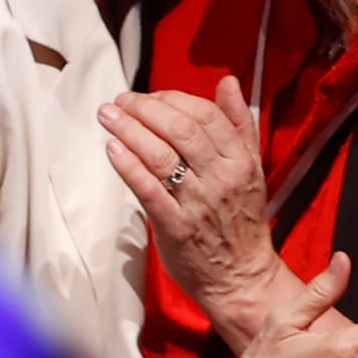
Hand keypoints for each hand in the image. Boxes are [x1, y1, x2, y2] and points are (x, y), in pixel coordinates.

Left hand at [99, 79, 295, 337]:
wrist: (241, 275)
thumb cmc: (240, 219)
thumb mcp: (250, 168)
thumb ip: (239, 125)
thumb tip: (228, 83)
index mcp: (241, 160)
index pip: (205, 116)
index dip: (173, 99)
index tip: (150, 96)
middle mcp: (221, 177)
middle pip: (180, 130)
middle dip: (145, 109)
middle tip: (120, 101)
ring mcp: (198, 202)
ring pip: (161, 156)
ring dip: (129, 130)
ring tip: (107, 116)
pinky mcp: (176, 226)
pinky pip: (149, 190)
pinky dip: (129, 166)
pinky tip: (111, 149)